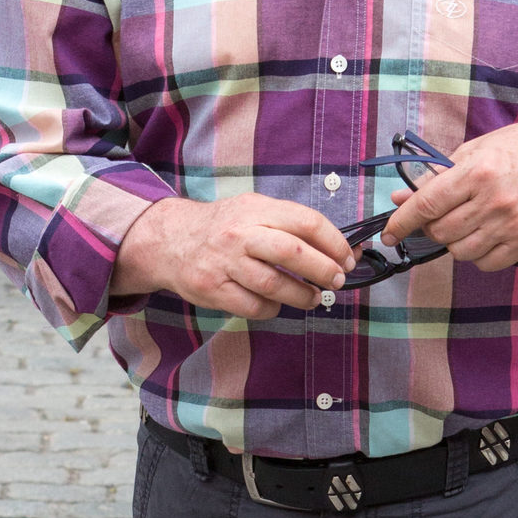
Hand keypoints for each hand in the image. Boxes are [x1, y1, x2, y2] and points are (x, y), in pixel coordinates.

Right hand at [112, 194, 355, 319]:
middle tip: (338, 280)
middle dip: (324, 270)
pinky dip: (273, 308)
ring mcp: (224, 263)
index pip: (305, 221)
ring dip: (302, 295)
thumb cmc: (223, 226)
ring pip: (274, 285)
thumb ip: (290, 224)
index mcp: (256, 209)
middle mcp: (240, 234)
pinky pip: (253, 305)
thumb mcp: (253, 210)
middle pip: (293, 253)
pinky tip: (278, 303)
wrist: (170, 240)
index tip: (347, 257)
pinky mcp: (212, 290)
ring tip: (314, 298)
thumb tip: (338, 247)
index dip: (334, 242)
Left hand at [381, 115, 517, 271]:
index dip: (401, 222)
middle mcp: (494, 201)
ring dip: (455, 241)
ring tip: (468, 222)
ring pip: (460, 252)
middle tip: (442, 215)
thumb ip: (436, 177)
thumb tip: (401, 198)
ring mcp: (513, 225)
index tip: (388, 233)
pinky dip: (478, 254)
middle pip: (441, 232)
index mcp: (477, 172)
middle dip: (432, 227)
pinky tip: (486, 234)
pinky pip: (486, 263)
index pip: (427, 205)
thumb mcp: (474, 151)